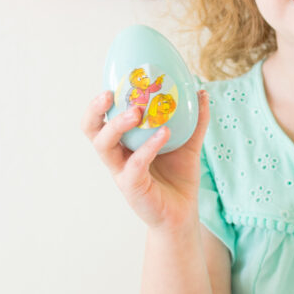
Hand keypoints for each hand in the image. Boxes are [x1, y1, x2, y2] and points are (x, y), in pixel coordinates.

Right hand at [82, 89, 209, 233]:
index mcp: (124, 142)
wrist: (183, 213)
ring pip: (104, 145)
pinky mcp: (131, 187)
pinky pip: (134, 164)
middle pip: (92, 130)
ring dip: (118, 125)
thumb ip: (194, 120)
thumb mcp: (188, 143)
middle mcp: (117, 155)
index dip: (101, 100)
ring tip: (138, 111)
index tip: (113, 80)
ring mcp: (121, 172)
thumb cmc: (178, 177)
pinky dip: (148, 146)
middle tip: (110, 94)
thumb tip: (202, 91)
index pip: (102, 117)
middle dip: (96, 110)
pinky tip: (165, 133)